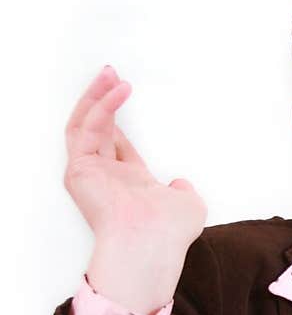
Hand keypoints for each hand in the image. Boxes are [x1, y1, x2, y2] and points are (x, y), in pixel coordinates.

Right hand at [64, 66, 205, 313]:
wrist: (152, 241)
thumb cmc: (170, 231)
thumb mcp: (189, 204)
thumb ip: (184, 190)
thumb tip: (181, 184)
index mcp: (128, 183)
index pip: (116, 144)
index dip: (118, 119)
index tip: (122, 92)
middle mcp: (105, 177)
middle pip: (96, 129)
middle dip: (102, 100)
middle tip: (110, 74)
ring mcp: (89, 173)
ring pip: (84, 124)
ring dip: (95, 96)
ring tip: (109, 72)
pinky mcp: (78, 168)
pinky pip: (86, 128)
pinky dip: (101, 106)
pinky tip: (118, 90)